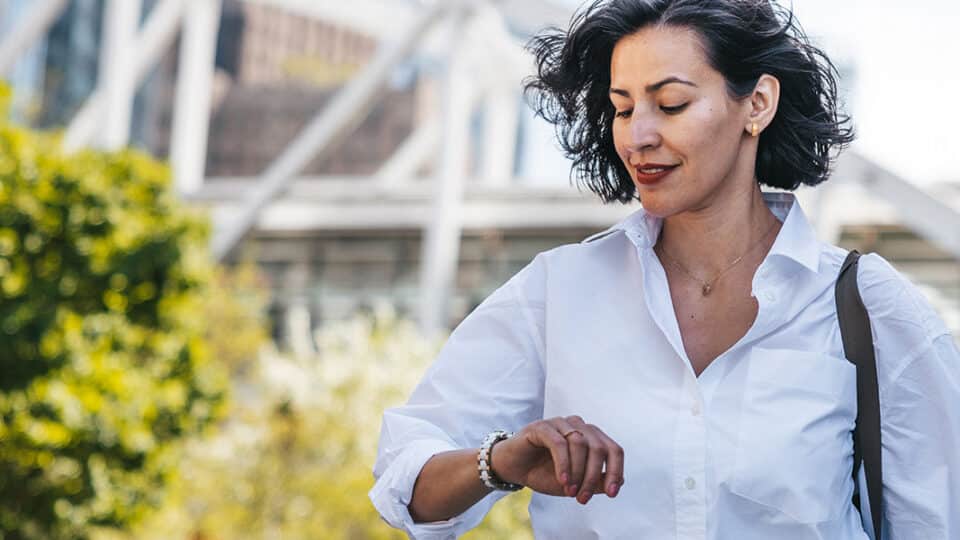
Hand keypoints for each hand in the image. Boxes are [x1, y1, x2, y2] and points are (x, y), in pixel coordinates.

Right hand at [490, 416, 624, 503]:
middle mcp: (578, 426)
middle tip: (583, 498)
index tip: (612, 493)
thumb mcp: (574, 482)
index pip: (613, 449)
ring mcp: (560, 423)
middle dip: (593, 476)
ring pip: (580, 444)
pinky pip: (559, 443)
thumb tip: (618, 482)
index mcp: (590, 436)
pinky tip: (562, 480)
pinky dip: (564, 464)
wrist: (513, 468)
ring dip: (578, 472)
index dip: (615, 471)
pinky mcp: (542, 426)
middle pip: (599, 447)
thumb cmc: (544, 472)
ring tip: (569, 492)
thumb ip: (594, 482)